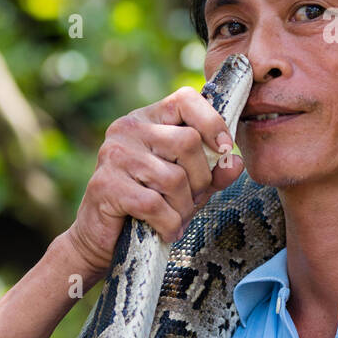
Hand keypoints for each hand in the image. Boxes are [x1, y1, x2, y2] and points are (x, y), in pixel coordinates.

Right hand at [62, 84, 244, 286]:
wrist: (102, 238)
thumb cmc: (149, 206)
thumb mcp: (189, 186)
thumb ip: (213, 172)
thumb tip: (236, 162)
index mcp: (148, 119)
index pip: (185, 99)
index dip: (212, 121)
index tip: (224, 147)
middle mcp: (128, 129)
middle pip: (187, 141)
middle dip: (200, 179)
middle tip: (190, 200)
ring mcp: (114, 155)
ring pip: (174, 177)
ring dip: (183, 207)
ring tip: (175, 216)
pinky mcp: (105, 185)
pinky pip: (154, 204)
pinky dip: (168, 224)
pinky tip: (165, 229)